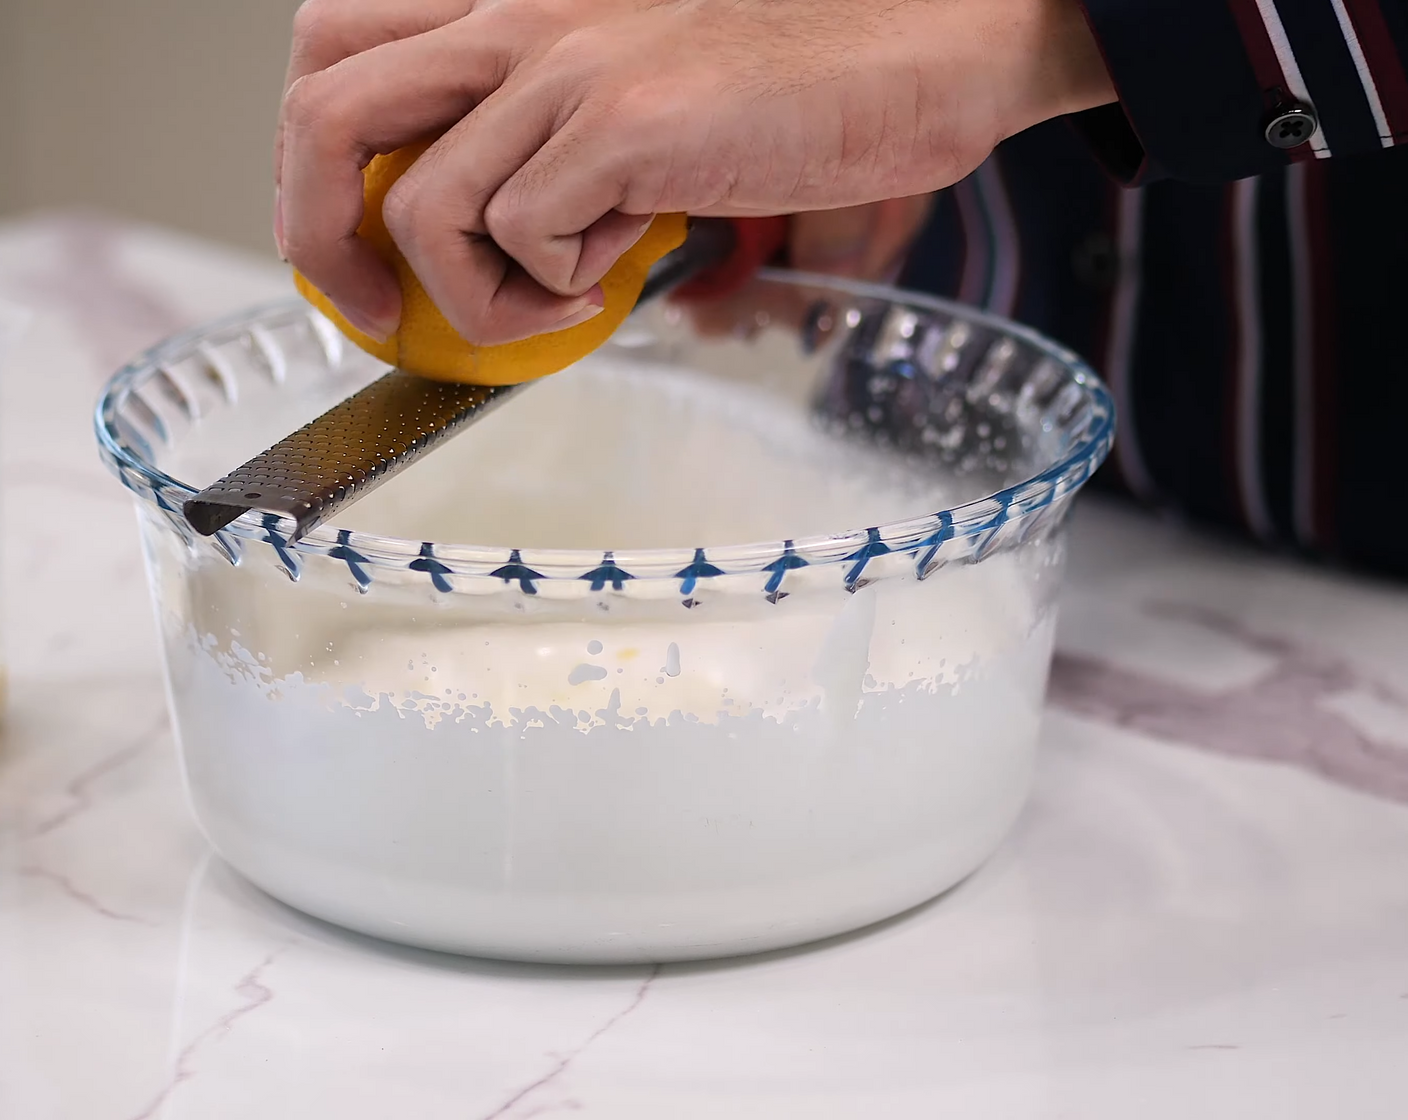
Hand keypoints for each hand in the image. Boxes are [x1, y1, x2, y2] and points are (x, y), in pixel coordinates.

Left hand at [277, 0, 1113, 344]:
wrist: (919, 41)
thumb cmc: (796, 70)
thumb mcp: (638, 89)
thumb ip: (555, 140)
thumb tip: (509, 242)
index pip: (339, 48)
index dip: (316, 160)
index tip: (360, 248)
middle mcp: (516, 11)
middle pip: (321, 107)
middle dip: (318, 230)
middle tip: (373, 304)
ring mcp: (564, 65)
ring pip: (416, 206)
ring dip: (468, 293)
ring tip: (552, 299)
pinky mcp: (623, 125)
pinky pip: (522, 239)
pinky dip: (554, 289)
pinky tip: (624, 266)